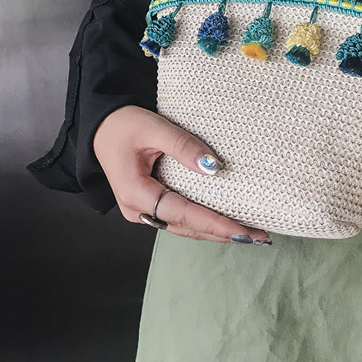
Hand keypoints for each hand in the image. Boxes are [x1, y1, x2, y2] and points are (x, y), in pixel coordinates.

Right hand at [93, 105, 271, 245]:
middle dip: (223, 234)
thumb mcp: (153, 127)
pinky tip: (226, 224)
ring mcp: (143, 211)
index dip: (214, 224)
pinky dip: (205, 223)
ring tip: (250, 235)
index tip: (243, 231)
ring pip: (185, 227)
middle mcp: (138, 210)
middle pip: (187, 227)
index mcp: (136, 193)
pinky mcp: (151, 205)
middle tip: (259, 237)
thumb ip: (183, 146)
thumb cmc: (124, 125)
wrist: (101, 127)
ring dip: (216, 232)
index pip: (183, 214)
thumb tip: (213, 167)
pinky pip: (181, 219)